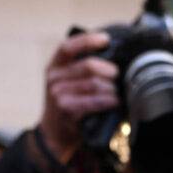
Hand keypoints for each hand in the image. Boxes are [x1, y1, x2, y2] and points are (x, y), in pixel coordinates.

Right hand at [38, 31, 118, 162]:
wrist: (55, 133)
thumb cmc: (69, 103)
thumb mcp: (69, 82)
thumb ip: (82, 69)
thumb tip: (112, 54)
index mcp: (55, 66)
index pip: (68, 47)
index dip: (87, 40)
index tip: (105, 39)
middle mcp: (54, 77)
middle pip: (88, 66)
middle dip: (109, 70)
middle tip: (119, 75)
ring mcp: (58, 94)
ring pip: (94, 84)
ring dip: (111, 88)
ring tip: (119, 92)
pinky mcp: (66, 109)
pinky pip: (93, 101)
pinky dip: (108, 101)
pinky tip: (115, 102)